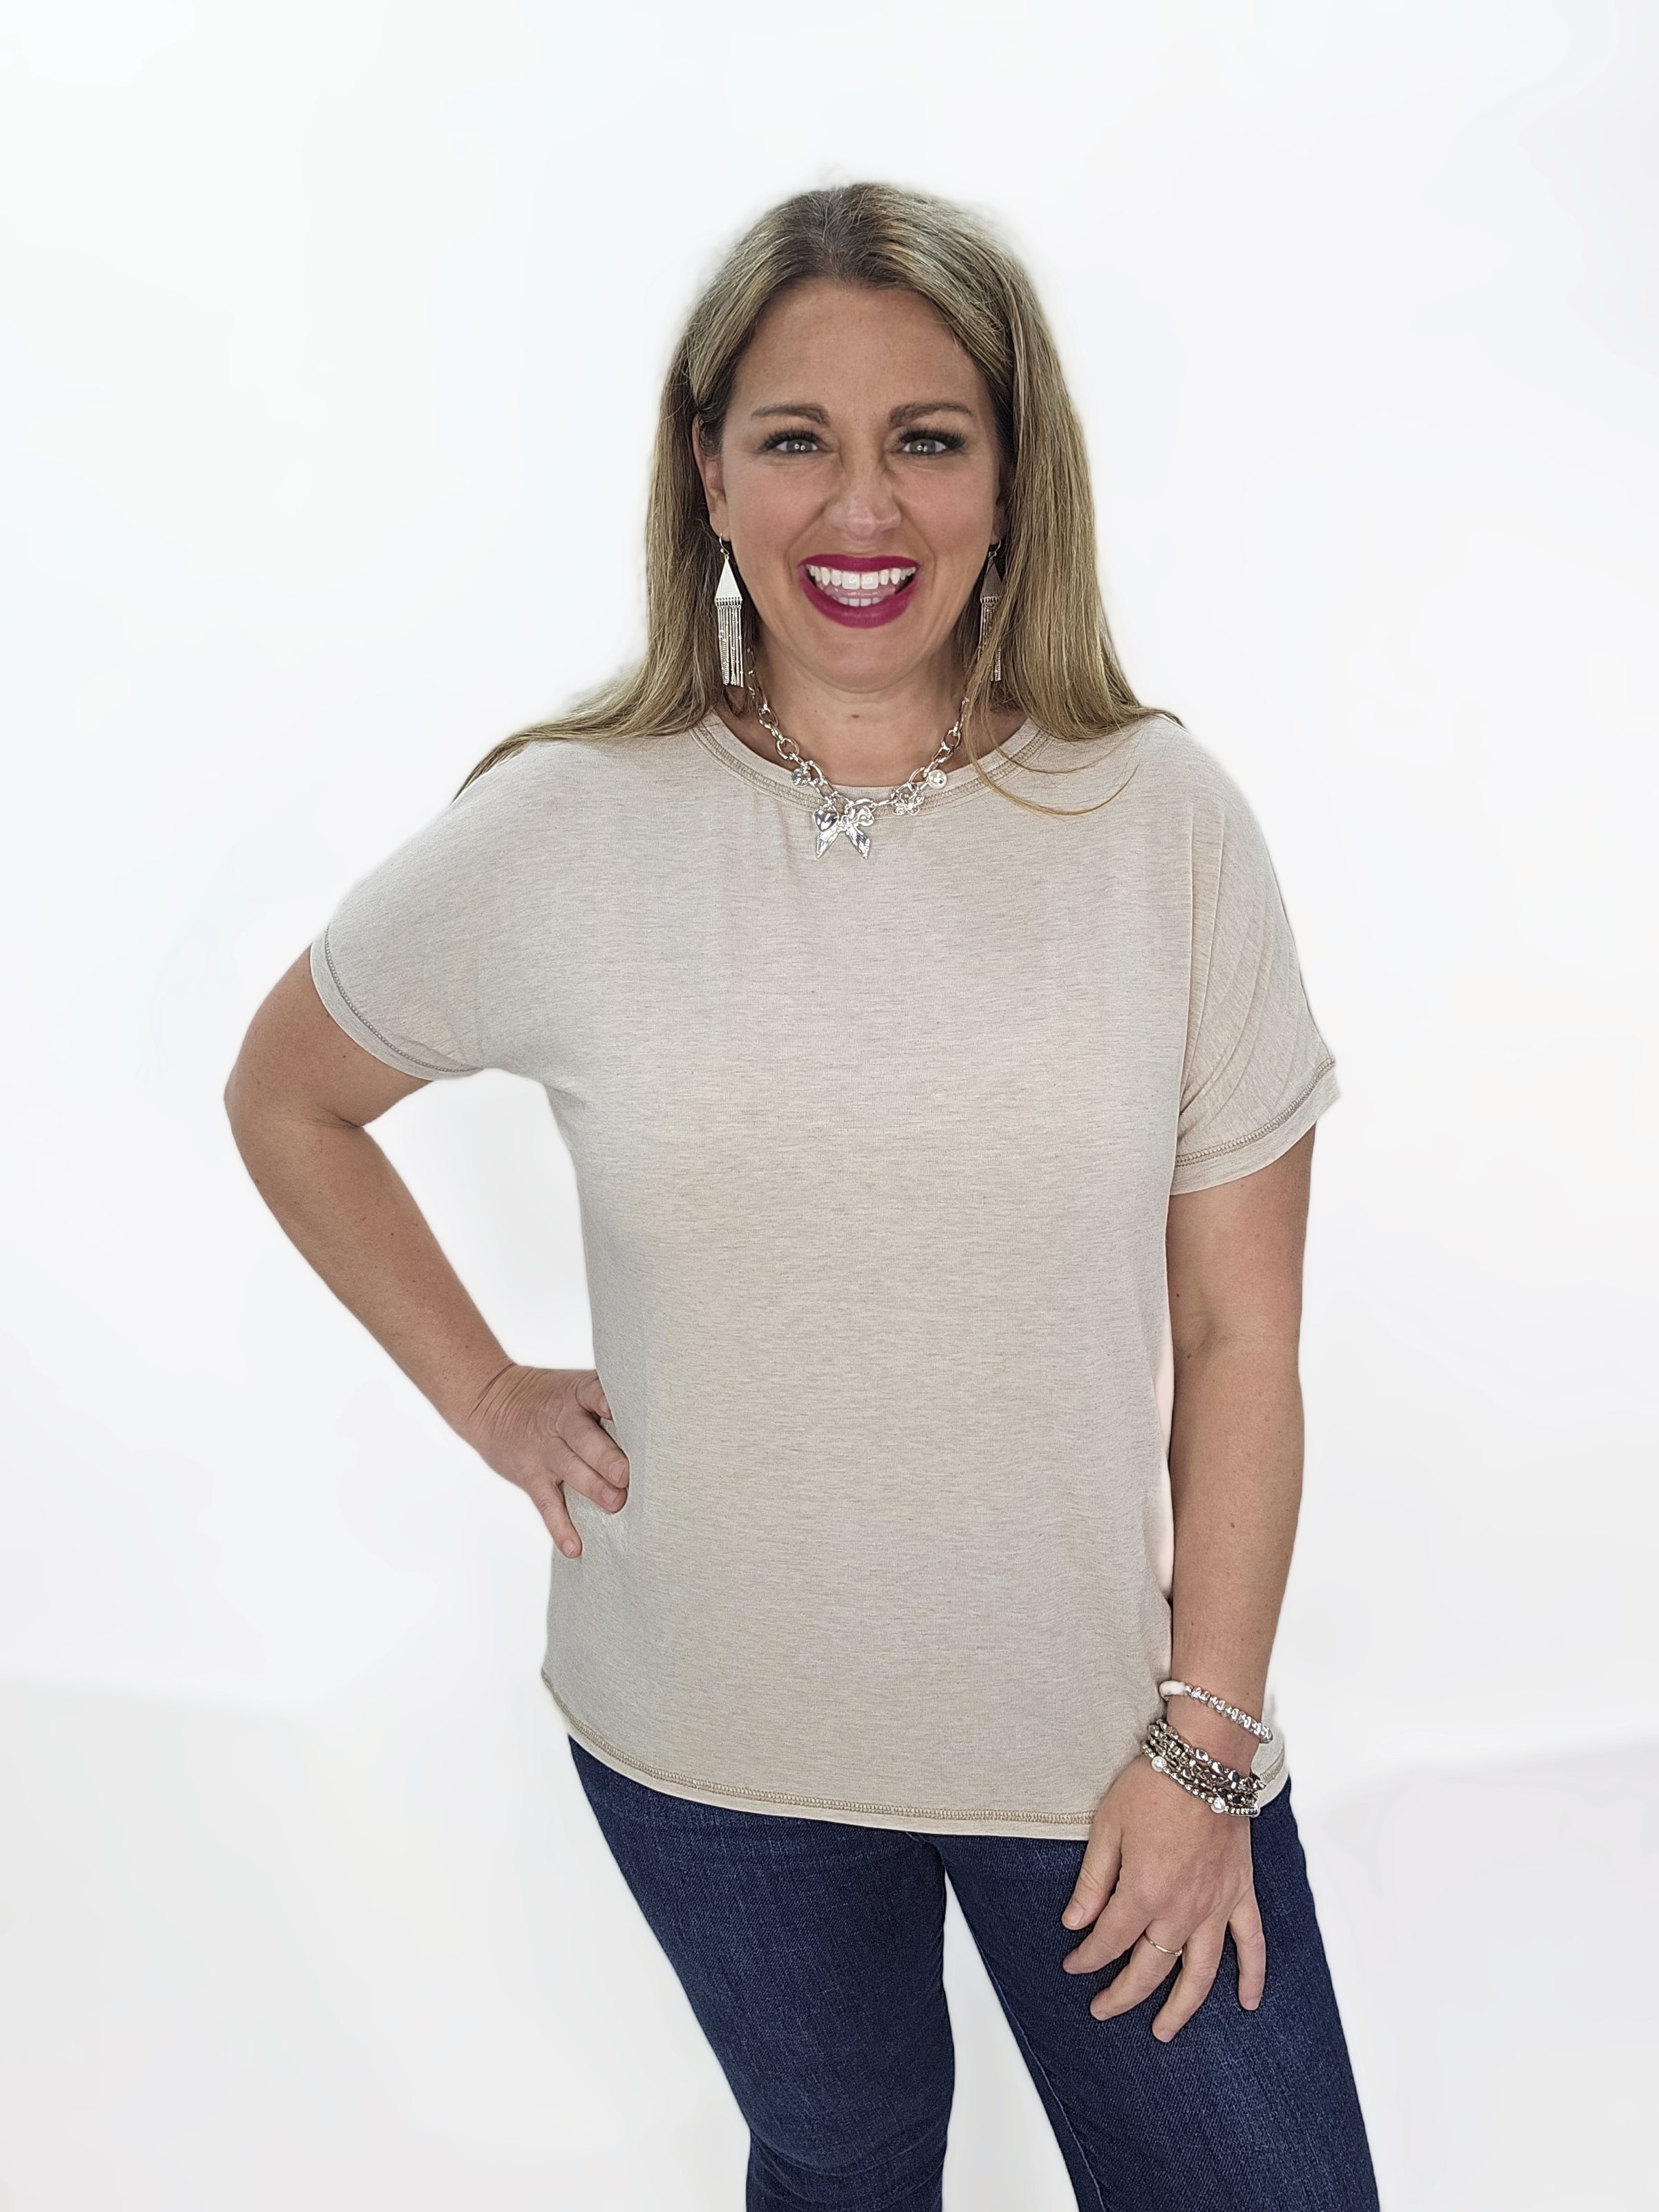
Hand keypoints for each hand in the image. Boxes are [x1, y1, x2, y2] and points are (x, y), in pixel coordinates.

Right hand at [463, 1363, 627, 1557]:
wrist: (490, 1401)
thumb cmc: (551, 1397)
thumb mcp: (575, 1386)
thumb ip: (609, 1401)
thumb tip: (663, 1423)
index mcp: (577, 1394)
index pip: (596, 1394)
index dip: (610, 1403)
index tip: (627, 1414)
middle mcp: (561, 1420)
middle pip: (584, 1438)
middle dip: (606, 1457)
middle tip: (627, 1475)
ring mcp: (544, 1450)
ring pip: (569, 1469)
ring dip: (592, 1487)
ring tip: (615, 1504)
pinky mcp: (530, 1476)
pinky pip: (546, 1503)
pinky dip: (560, 1527)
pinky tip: (575, 1546)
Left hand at [1059, 1750, 1265, 2040]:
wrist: (1204, 1759)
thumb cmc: (1153, 1785)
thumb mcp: (1107, 1827)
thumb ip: (1093, 1881)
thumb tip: (1075, 1923)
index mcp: (1143, 1892)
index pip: (1109, 1941)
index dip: (1087, 1958)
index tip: (1073, 1964)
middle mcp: (1181, 1909)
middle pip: (1149, 1968)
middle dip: (1122, 1994)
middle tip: (1102, 2009)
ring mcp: (1215, 1906)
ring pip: (1199, 1973)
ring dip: (1181, 2008)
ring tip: (1164, 2032)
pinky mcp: (1241, 1894)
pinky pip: (1251, 1944)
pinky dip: (1252, 1976)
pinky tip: (1247, 2002)